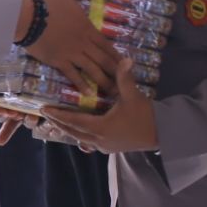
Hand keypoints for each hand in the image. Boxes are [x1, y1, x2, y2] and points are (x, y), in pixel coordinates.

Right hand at [23, 0, 120, 92]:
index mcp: (87, 28)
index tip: (126, 64)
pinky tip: (88, 93)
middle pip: (103, 59)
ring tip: (112, 92)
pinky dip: (82, 84)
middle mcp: (82, 43)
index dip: (117, 55)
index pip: (106, 44)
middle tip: (125, 83)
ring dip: (103, 80)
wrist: (26, 17)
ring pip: (92, 69)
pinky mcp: (58, 61)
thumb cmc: (47, 2)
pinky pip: (73, 75)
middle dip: (115, 72)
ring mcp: (71, 54)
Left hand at [40, 59, 156, 153]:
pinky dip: (81, 135)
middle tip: (45, 115)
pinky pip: (90, 143)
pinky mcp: (111, 148)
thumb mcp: (133, 96)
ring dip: (68, 130)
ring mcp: (104, 146)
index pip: (73, 121)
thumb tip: (124, 58)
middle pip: (73, 132)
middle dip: (58, 123)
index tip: (44, 109)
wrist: (162, 134)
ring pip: (80, 139)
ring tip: (58, 122)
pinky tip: (79, 132)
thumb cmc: (145, 115)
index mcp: (100, 128)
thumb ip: (125, 78)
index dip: (58, 114)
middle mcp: (98, 140)